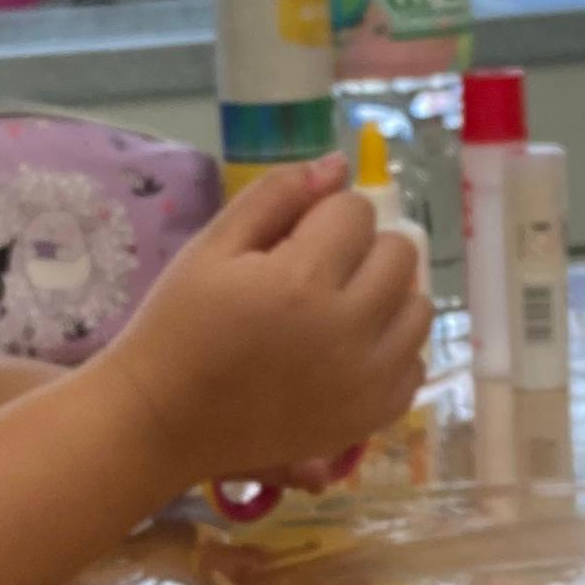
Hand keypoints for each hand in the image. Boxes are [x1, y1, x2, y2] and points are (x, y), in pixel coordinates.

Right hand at [99, 159, 429, 495]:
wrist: (165, 419)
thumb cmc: (178, 326)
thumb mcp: (212, 247)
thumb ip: (276, 196)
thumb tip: (339, 165)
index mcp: (302, 280)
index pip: (356, 211)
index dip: (324, 215)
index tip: (293, 241)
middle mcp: (347, 330)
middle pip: (400, 255)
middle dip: (363, 250)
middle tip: (319, 273)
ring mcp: (365, 381)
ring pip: (419, 310)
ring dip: (387, 298)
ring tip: (340, 311)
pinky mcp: (370, 418)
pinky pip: (414, 366)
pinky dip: (390, 352)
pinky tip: (348, 352)